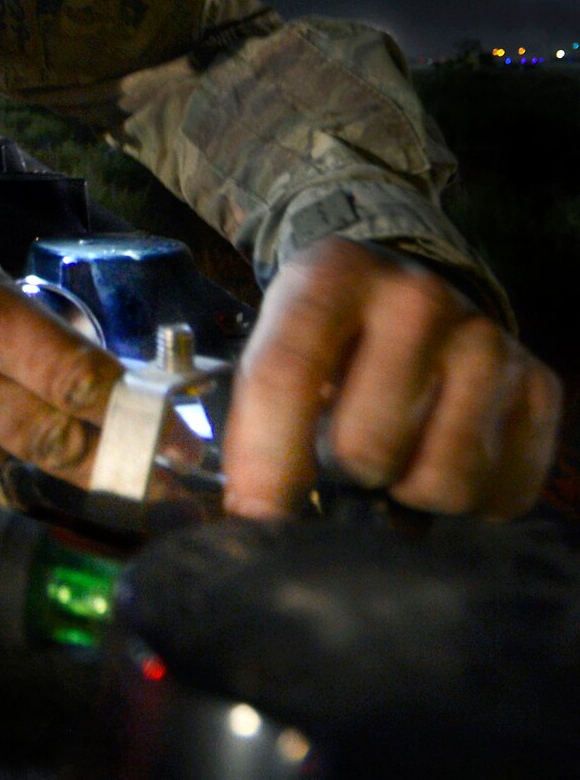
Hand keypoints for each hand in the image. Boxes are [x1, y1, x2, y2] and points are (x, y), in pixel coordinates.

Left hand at [223, 237, 561, 518]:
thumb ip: (254, 413)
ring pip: (442, 481)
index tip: (257, 517)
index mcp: (333, 276)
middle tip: (337, 455)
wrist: (410, 292)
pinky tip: (437, 456)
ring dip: (405, 491)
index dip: (266, 459)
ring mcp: (488, 342)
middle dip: (341, 473)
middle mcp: (417, 300)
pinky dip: (465, 501)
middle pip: (368, 446)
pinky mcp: (539, 387)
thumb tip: (253, 515)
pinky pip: (500, 494)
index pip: (286, 376)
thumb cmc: (328, 335)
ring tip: (390, 454)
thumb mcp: (274, 341)